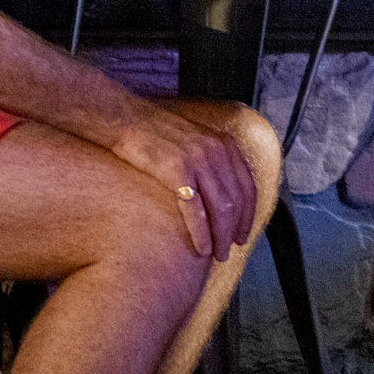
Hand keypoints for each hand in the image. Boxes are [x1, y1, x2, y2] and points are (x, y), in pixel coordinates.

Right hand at [103, 100, 259, 260]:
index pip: (248, 187)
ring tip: (216, 253)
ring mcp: (198, 159)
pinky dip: (201, 233)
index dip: (248, 215)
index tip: (242, 234)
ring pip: (221, 209)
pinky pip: (196, 210)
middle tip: (228, 250)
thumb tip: (219, 192)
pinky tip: (201, 247)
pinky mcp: (178, 170)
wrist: (125, 120)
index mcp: (224, 144)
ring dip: (221, 237)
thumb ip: (211, 160)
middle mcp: (216, 151)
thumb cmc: (155, 135)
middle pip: (237, 202)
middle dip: (234, 231)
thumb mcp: (193, 140)